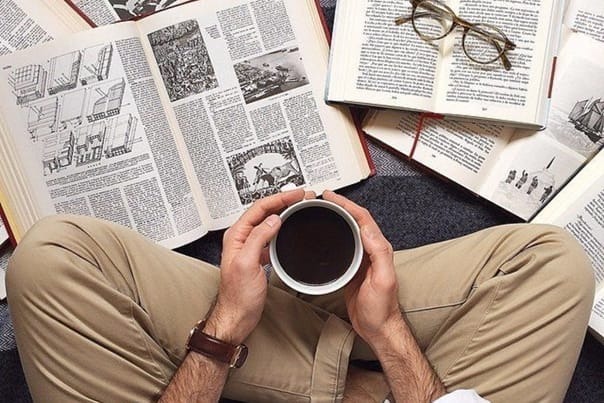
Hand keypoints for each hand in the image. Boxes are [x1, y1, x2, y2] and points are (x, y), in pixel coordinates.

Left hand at [206, 189, 313, 343]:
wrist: (237, 317)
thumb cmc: (238, 296)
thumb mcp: (247, 263)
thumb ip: (259, 238)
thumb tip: (274, 219)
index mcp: (236, 235)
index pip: (259, 208)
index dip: (280, 198)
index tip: (297, 194)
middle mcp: (241, 238)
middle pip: (264, 211)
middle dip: (284, 201)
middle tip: (303, 196)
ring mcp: (249, 247)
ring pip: (268, 222)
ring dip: (284, 213)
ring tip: (299, 207)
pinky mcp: (256, 257)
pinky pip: (270, 236)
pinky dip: (282, 229)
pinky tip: (290, 229)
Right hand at [323, 191, 402, 348]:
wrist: (377, 328)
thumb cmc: (381, 310)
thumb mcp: (383, 280)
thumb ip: (379, 254)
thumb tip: (368, 229)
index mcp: (380, 249)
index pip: (363, 218)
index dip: (347, 204)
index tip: (331, 197)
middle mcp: (372, 251)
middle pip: (356, 219)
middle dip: (340, 205)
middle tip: (323, 198)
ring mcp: (362, 258)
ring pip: (349, 230)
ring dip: (337, 216)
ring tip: (322, 209)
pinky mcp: (353, 267)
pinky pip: (343, 243)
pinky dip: (334, 233)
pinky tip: (326, 232)